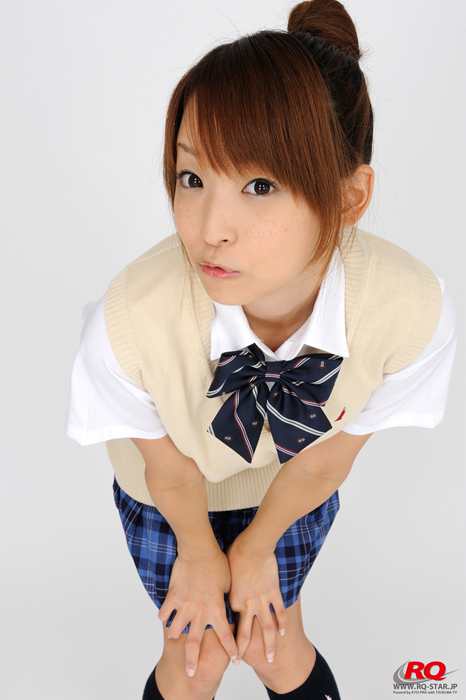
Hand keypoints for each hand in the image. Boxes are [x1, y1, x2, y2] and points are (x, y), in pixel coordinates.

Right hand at [158, 548, 239, 677]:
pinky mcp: (173, 596)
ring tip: (173, 637)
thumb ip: (225, 597)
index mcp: (216, 609)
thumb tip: (227, 602)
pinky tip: (163, 617)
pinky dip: (163, 615)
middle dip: (192, 660)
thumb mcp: (228, 583)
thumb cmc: (217, 563)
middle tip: (190, 673)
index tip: (235, 659)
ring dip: (174, 634)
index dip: (232, 649)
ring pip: (176, 628)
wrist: (199, 551)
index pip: (226, 635)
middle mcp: (199, 612)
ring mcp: (184, 605)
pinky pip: (165, 611)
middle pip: (194, 643)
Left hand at [226, 533, 286, 663]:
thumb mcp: (225, 573)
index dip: (228, 632)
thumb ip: (226, 585)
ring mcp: (262, 600)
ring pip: (267, 628)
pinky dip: (282, 623)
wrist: (253, 547)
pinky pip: (279, 611)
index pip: (230, 621)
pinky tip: (283, 633)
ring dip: (269, 645)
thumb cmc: (235, 554)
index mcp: (233, 601)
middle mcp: (248, 605)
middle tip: (240, 664)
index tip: (224, 642)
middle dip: (243, 650)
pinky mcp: (274, 593)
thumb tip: (220, 587)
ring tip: (270, 658)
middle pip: (246, 633)